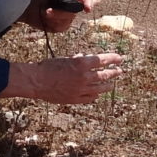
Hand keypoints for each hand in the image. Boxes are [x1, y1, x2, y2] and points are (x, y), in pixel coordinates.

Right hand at [1, 53, 124, 104]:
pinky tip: (97, 94)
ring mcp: (81, 90)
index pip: (102, 60)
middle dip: (114, 72)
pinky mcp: (75, 99)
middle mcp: (84, 77)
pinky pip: (89, 98)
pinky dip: (94, 95)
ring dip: (107, 85)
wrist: (37, 81)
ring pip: (99, 88)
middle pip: (104, 74)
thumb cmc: (48, 67)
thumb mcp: (64, 59)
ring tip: (112, 84)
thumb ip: (77, 59)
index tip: (119, 58)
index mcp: (81, 64)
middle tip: (119, 70)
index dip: (112, 59)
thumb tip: (85, 57)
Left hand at [21, 0, 94, 33]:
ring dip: (54, 18)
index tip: (87, 9)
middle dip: (60, 13)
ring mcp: (66, 18)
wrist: (27, 8)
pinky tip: (45, 20)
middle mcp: (71, 8)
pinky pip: (60, 28)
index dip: (88, 3)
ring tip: (44, 13)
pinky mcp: (60, 27)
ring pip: (66, 21)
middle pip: (74, 12)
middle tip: (48, 11)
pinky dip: (51, 24)